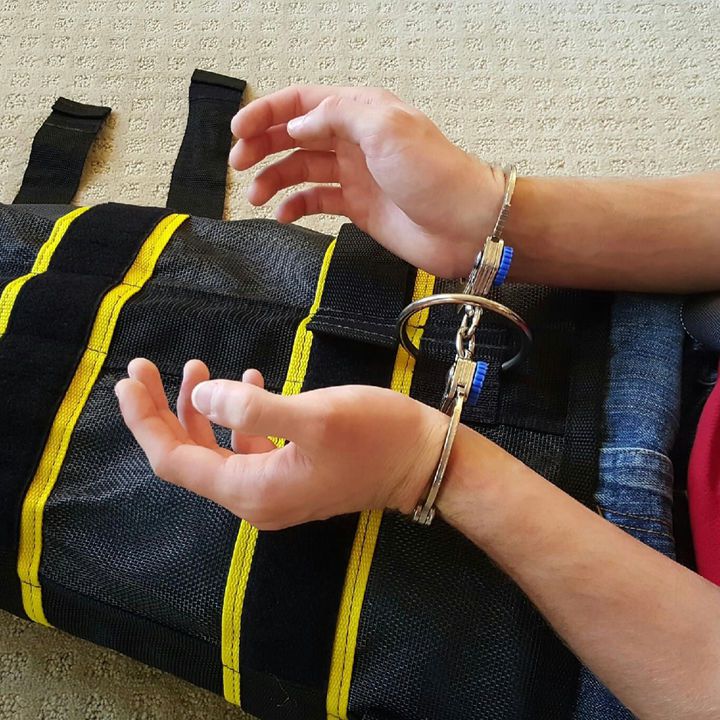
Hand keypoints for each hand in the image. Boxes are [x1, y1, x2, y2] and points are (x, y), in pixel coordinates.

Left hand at [115, 358, 447, 529]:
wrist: (424, 461)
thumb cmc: (375, 435)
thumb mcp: (315, 416)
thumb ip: (254, 407)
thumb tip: (203, 395)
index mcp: (252, 490)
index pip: (175, 462)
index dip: (145, 422)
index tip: (127, 381)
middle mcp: (255, 498)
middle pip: (188, 458)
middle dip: (162, 412)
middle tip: (146, 368)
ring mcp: (274, 489)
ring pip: (216, 450)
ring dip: (199, 409)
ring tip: (198, 366)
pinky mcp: (292, 475)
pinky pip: (247, 447)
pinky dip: (236, 415)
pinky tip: (249, 380)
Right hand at [229, 85, 505, 277]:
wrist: (466, 225)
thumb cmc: (437, 175)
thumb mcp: (386, 128)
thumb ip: (337, 116)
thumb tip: (298, 126)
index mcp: (361, 112)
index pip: (303, 103)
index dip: (267, 113)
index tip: (239, 131)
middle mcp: (355, 141)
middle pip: (295, 136)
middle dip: (262, 147)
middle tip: (238, 165)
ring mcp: (356, 175)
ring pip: (301, 170)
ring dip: (273, 180)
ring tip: (255, 197)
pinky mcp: (359, 207)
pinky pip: (317, 202)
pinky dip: (296, 206)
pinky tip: (283, 215)